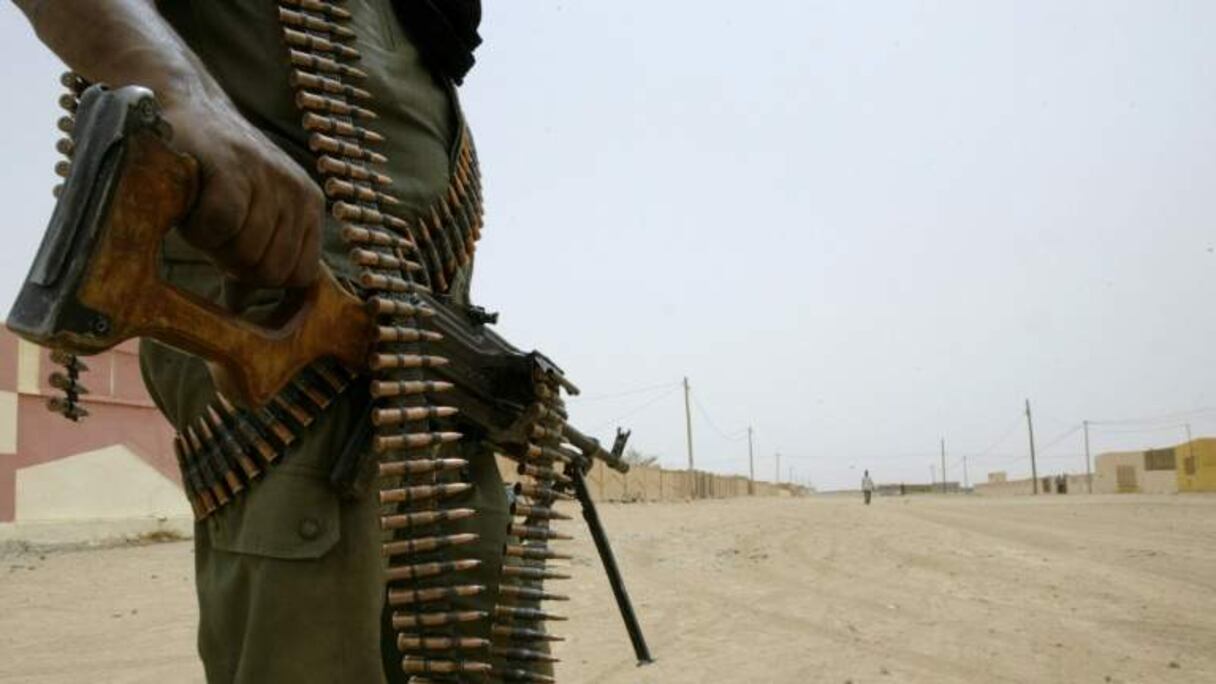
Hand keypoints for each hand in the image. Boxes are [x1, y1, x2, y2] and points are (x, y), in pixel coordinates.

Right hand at [164, 96, 322, 287]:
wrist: (183, 105)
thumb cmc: (213, 172)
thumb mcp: (249, 215)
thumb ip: (255, 257)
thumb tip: (245, 310)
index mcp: (309, 207)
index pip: (300, 276)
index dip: (261, 278)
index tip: (234, 255)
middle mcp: (298, 192)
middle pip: (271, 272)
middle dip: (234, 265)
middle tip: (212, 232)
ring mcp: (269, 178)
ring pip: (245, 253)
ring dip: (210, 245)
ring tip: (201, 211)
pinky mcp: (234, 166)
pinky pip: (221, 227)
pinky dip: (197, 228)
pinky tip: (189, 205)